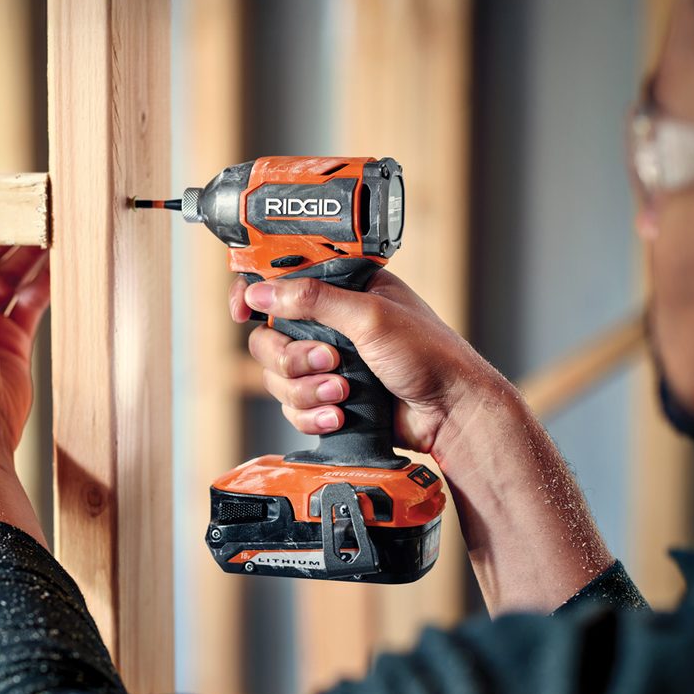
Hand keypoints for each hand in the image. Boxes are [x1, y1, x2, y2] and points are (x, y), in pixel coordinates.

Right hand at [229, 269, 511, 458]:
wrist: (450, 413)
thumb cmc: (429, 356)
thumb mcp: (370, 316)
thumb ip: (313, 300)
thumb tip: (261, 291)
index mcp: (343, 288)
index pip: (282, 279)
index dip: (254, 293)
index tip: (242, 310)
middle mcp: (331, 322)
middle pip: (270, 336)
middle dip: (293, 358)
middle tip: (329, 361)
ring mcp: (329, 362)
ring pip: (278, 376)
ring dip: (306, 389)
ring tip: (342, 393)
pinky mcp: (328, 395)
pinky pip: (293, 406)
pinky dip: (312, 413)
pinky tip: (339, 414)